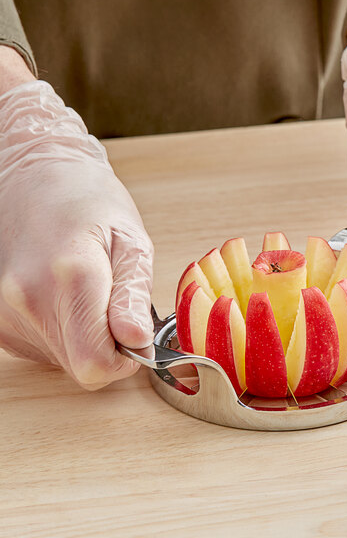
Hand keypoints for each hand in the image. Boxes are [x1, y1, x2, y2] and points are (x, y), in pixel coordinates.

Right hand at [0, 80, 153, 387]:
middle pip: (80, 366)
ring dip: (86, 338)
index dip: (127, 358)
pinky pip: (42, 347)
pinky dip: (64, 332)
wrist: (33, 175)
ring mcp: (4, 311)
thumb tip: (137, 342)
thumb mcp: (130, 241)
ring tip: (90, 292)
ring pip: (62, 359)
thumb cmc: (88, 200)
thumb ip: (132, 295)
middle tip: (118, 307)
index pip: (97, 363)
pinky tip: (67, 296)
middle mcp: (26, 299)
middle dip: (110, 347)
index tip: (137, 334)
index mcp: (69, 276)